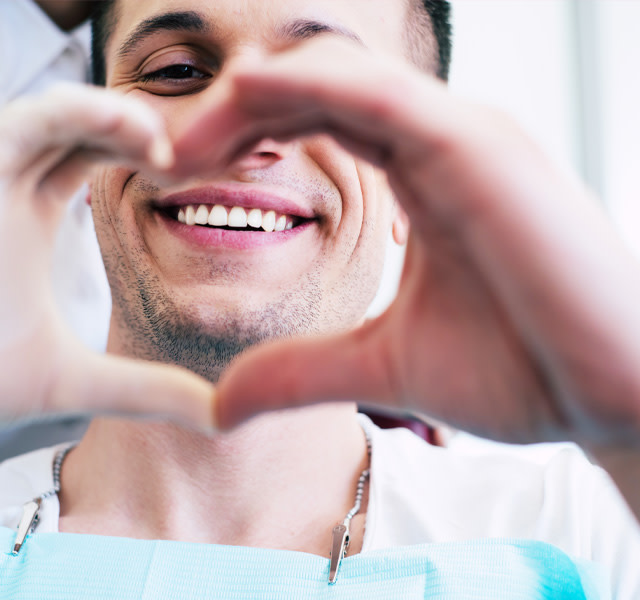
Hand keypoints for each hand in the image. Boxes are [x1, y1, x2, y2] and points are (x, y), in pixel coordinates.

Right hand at [0, 84, 213, 427]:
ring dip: (111, 114)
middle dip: (138, 126)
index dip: (143, 151)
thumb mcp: (80, 383)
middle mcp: (12, 193)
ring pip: (53, 115)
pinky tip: (124, 131)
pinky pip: (18, 129)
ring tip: (161, 142)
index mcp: (35, 220)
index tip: (195, 171)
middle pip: (82, 126)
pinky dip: (69, 114)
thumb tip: (221, 416)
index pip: (94, 156)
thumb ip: (148, 391)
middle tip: (192, 152)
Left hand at [187, 38, 639, 450]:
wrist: (612, 399)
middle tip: (167, 155)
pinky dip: (312, 86)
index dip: (242, 138)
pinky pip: (381, 93)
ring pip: (339, 77)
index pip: (314, 124)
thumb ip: (299, 370)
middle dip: (232, 116)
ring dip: (255, 97)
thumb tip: (219, 404)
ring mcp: (463, 136)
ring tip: (188, 138)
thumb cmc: (523, 370)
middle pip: (312, 93)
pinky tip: (250, 96)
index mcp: (419, 176)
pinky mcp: (481, 147)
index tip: (180, 174)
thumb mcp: (380, 366)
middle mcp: (438, 142)